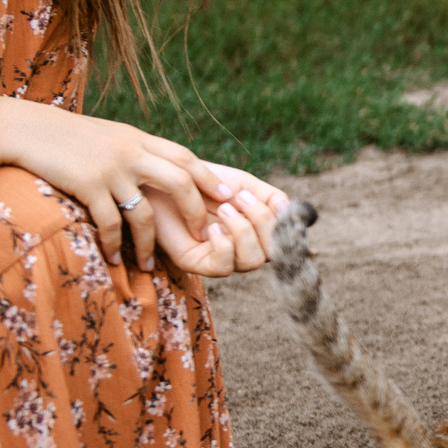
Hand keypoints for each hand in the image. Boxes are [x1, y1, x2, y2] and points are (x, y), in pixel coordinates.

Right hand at [0, 97, 230, 268]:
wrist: (23, 129)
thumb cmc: (66, 138)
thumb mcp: (108, 137)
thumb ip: (135, 151)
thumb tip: (160, 171)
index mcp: (137, 139)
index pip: (185, 157)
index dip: (209, 179)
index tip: (229, 198)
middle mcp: (129, 151)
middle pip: (179, 182)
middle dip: (195, 213)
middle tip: (202, 239)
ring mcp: (109, 169)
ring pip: (145, 212)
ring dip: (150, 245)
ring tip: (150, 267)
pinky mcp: (86, 185)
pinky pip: (110, 223)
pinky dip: (115, 246)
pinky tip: (115, 260)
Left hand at [144, 172, 290, 277]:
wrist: (161, 180)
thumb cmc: (199, 181)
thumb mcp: (242, 183)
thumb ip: (270, 196)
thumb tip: (287, 211)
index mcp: (256, 230)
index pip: (285, 238)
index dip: (286, 225)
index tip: (273, 202)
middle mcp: (242, 247)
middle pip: (273, 253)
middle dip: (263, 224)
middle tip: (240, 199)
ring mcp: (221, 258)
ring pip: (252, 261)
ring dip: (243, 231)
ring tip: (223, 209)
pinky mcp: (196, 264)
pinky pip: (224, 267)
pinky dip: (224, 245)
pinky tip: (211, 227)